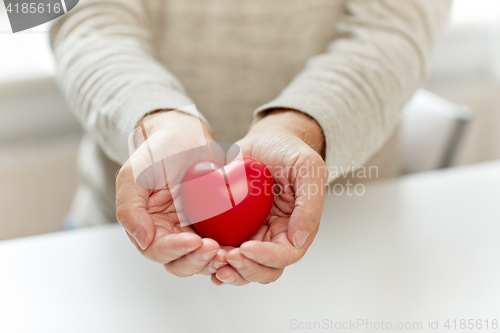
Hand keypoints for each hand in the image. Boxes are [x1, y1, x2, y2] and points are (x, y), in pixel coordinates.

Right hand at [116, 110, 227, 276]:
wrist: (186, 135)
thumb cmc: (158, 151)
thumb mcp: (135, 174)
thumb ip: (129, 208)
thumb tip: (143, 240)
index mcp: (148, 226)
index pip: (157, 250)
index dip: (176, 250)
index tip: (194, 240)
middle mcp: (169, 234)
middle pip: (181, 262)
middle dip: (197, 260)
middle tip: (215, 249)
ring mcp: (193, 231)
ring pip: (202, 259)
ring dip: (214, 260)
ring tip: (228, 252)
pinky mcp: (214, 225)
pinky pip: (222, 244)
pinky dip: (228, 250)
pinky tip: (239, 246)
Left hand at [212, 109, 327, 285]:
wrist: (264, 141)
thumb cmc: (288, 151)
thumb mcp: (308, 168)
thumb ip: (310, 203)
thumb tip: (299, 240)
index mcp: (295, 228)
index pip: (284, 255)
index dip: (266, 257)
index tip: (246, 247)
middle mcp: (274, 237)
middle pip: (263, 269)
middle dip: (245, 269)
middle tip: (226, 257)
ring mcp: (252, 234)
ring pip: (241, 266)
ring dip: (229, 270)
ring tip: (214, 261)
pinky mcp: (231, 228)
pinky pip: (222, 249)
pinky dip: (213, 259)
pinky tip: (202, 255)